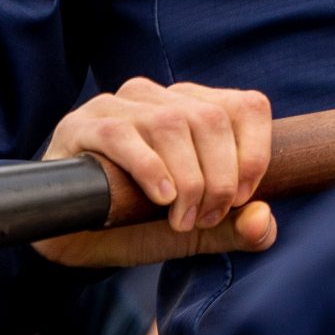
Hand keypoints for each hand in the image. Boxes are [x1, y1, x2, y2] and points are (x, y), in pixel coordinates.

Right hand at [34, 79, 279, 267]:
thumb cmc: (136, 221)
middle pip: (211, 119)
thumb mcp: (195, 232)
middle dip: (219, 178)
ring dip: (187, 180)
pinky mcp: (81, 125)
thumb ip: (234, 229)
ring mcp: (116, 105)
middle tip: (204, 219)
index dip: (255, 154)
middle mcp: (157, 97)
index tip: (243, 200)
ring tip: (179, 219)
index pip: (247, 106)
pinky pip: (121, 134)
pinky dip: (149, 168)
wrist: (71, 237)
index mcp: (193, 107)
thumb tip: (263, 219)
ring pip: (171, 124)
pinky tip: (158, 198)